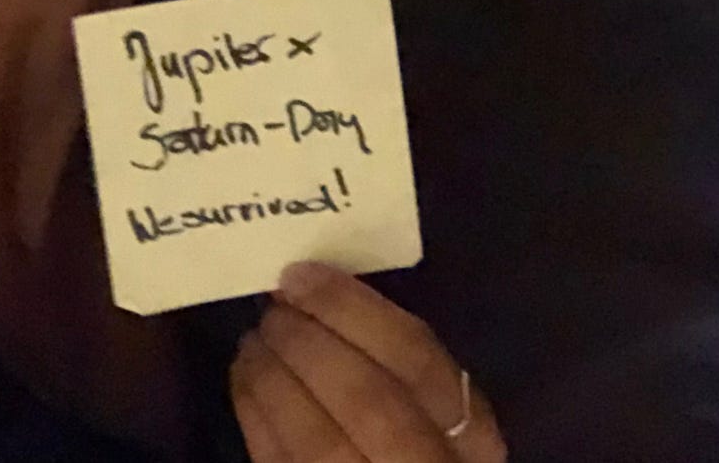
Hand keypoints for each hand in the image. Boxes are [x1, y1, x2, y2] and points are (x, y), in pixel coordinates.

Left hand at [229, 262, 506, 461]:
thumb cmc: (418, 442)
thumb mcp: (437, 412)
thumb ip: (403, 365)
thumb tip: (328, 295)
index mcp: (471, 437)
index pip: (416, 362)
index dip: (352, 311)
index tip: (302, 275)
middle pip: (370, 400)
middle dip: (310, 344)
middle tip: (273, 308)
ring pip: (318, 442)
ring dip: (273, 379)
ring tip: (254, 340)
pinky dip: (257, 420)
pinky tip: (247, 381)